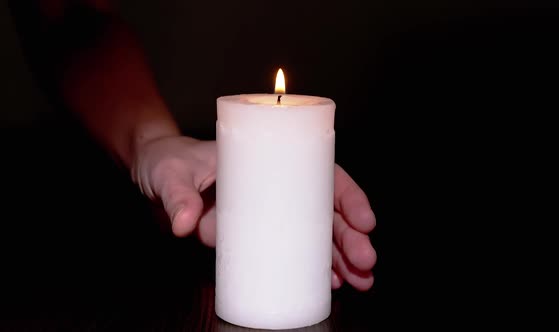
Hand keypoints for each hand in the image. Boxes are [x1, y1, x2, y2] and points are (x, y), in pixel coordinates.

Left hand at [132, 136, 376, 289]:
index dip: (346, 196)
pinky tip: (329, 283)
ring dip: (340, 258)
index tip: (364, 220)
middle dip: (350, 237)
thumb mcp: (172, 172)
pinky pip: (289, 253)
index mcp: (266, 161)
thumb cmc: (169, 160)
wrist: (154, 174)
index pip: (318, 174)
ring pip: (314, 234)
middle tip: (366, 262)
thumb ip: (178, 194)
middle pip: (324, 210)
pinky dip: (311, 269)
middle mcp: (272, 188)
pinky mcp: (251, 237)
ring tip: (358, 280)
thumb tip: (185, 223)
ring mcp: (264, 214)